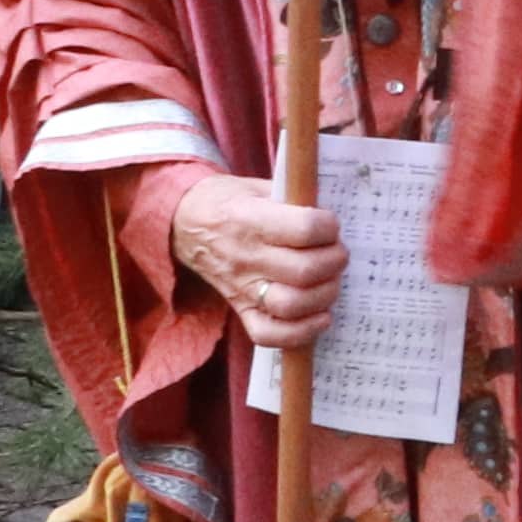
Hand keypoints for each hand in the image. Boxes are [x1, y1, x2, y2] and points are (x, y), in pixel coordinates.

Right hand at [172, 177, 348, 354]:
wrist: (184, 222)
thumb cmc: (231, 202)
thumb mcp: (259, 187)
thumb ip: (294, 199)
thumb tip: (333, 218)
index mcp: (250, 220)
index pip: (304, 230)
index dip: (328, 228)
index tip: (330, 225)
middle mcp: (245, 257)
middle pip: (304, 272)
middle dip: (334, 261)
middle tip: (336, 253)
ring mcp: (242, 288)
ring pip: (292, 305)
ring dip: (324, 295)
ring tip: (329, 280)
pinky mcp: (240, 309)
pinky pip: (269, 334)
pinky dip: (300, 332)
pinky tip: (319, 316)